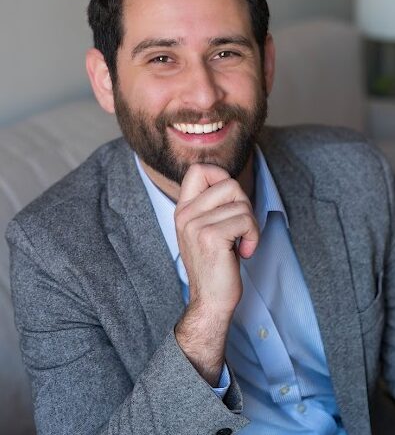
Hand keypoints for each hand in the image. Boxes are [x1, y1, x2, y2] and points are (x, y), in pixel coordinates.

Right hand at [174, 163, 258, 385]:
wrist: (210, 301)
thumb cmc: (216, 265)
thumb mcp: (206, 230)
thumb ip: (212, 206)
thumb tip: (232, 183)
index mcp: (183, 209)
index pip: (198, 170)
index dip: (222, 176)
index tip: (231, 200)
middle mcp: (185, 214)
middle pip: (228, 183)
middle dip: (244, 203)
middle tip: (241, 227)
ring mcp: (195, 225)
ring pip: (241, 203)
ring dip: (250, 225)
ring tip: (242, 243)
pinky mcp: (210, 236)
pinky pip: (245, 220)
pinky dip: (253, 236)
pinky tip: (244, 252)